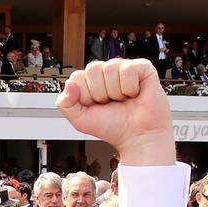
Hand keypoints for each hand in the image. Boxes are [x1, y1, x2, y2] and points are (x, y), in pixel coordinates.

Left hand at [56, 59, 173, 165]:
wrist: (137, 136)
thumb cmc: (113, 127)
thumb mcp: (80, 120)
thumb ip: (65, 104)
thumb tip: (69, 84)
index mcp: (91, 82)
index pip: (77, 77)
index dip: (85, 96)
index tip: (95, 106)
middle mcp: (106, 73)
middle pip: (92, 69)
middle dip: (99, 93)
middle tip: (110, 103)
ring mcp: (123, 69)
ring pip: (110, 68)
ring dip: (116, 91)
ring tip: (123, 100)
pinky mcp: (142, 68)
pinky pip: (127, 69)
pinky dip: (130, 87)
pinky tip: (134, 94)